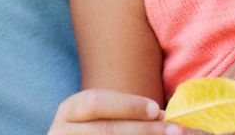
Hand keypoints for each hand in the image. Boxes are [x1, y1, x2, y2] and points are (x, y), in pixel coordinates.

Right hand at [49, 89, 180, 134]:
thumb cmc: (96, 129)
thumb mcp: (101, 116)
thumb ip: (126, 114)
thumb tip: (163, 117)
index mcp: (69, 110)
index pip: (96, 102)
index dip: (127, 105)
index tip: (157, 109)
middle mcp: (61, 132)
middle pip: (105, 130)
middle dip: (143, 129)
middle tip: (174, 130)